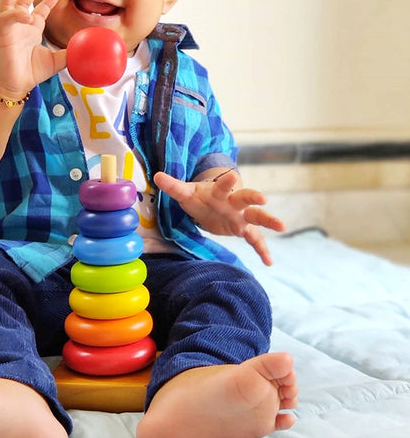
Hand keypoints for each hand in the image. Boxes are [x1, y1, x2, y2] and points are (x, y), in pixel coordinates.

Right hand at [0, 0, 64, 98]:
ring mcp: (11, 28)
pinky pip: (7, 18)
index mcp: (32, 31)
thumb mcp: (55, 62)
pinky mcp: (4, 33)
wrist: (14, 85)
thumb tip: (85, 50)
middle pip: (23, 1)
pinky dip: (17, 14)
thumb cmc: (30, 73)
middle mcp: (21, 27)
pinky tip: (28, 14)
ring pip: (9, 3)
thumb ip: (68, 54)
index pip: (38, 12)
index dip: (46, 2)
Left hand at [153, 170, 284, 265]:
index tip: (231, 175)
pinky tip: (269, 262)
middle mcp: (233, 202)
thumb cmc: (199, 197)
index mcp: (219, 190)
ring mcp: (240, 216)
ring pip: (257, 217)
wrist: (211, 203)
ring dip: (268, 220)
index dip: (226, 181)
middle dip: (253, 198)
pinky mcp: (242, 229)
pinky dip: (262, 250)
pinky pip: (255, 239)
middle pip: (246, 198)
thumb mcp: (185, 192)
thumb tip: (156, 176)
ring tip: (282, 226)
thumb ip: (173, 186)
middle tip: (263, 199)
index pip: (223, 184)